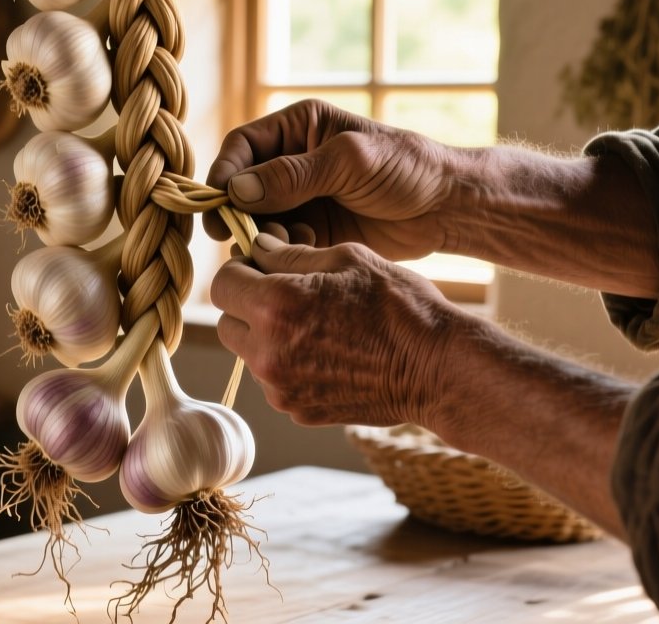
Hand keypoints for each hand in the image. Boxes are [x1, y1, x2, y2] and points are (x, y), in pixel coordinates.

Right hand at [204, 99, 456, 261]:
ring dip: (260, 234)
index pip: (242, 146)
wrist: (447, 208)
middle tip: (230, 236)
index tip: (216, 202)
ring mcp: (301, 199)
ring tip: (277, 247)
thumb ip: (294, 174)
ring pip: (257, 219)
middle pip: (242, 186)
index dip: (223, 172)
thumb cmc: (406, 168)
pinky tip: (301, 255)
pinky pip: (280, 242)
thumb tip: (238, 190)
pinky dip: (280, 252)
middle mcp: (292, 161)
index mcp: (298, 128)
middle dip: (236, 211)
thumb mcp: (350, 162)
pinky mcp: (312, 231)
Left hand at [210, 232, 462, 427]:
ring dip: (266, 337)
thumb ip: (289, 254)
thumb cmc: (399, 305)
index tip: (264, 267)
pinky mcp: (296, 410)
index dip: (241, 270)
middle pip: (227, 321)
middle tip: (287, 295)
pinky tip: (327, 353)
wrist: (436, 369)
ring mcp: (280, 387)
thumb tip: (256, 249)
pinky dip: (288, 365)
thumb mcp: (347, 258)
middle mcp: (267, 352)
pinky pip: (274, 380)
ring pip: (248, 353)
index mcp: (275, 305)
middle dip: (248, 305)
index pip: (222, 283)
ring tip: (314, 325)